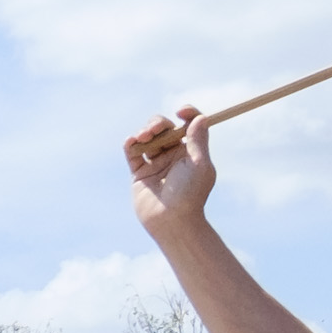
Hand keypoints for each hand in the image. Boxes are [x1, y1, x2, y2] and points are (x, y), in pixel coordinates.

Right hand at [125, 107, 216, 231]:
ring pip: (148, 137)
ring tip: (143, 137)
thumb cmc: (190, 194)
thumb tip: (201, 117)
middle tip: (155, 129)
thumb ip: (198, 140)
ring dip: (144, 131)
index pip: (189, 125)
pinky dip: (130, 143)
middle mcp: (173, 155)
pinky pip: (132, 152)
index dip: (186, 114)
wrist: (171, 221)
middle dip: (158, 123)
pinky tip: (132, 142)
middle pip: (164, 128)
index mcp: (190, 151)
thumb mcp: (199, 164)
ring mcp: (155, 163)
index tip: (180, 111)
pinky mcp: (139, 172)